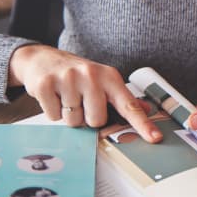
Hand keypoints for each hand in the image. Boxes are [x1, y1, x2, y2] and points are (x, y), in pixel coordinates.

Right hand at [8, 44, 160, 141]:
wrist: (42, 59)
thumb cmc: (77, 75)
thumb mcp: (102, 81)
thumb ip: (122, 98)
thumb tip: (147, 110)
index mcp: (109, 77)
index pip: (129, 105)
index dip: (142, 124)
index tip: (154, 138)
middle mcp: (91, 75)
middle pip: (97, 121)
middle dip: (87, 118)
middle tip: (81, 102)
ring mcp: (68, 79)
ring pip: (74, 121)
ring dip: (69, 115)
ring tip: (66, 97)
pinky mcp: (46, 85)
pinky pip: (54, 117)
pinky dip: (53, 112)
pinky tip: (53, 96)